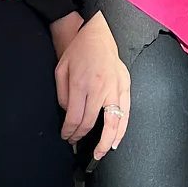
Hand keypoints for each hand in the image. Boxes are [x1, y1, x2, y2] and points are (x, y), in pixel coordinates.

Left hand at [55, 13, 130, 161]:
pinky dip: (122, 128)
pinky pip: (126, 111)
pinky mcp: (125, 85)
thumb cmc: (79, 51)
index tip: (66, 136)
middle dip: (81, 137)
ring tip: (100, 153)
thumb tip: (69, 115)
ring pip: (114, 121)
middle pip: (91, 122)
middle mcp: (100, 87)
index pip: (75, 118)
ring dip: (106, 141)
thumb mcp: (61, 71)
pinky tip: (116, 139)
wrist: (97, 33)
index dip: (69, 132)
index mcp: (82, 83)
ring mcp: (115, 87)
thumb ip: (63, 95)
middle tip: (76, 144)